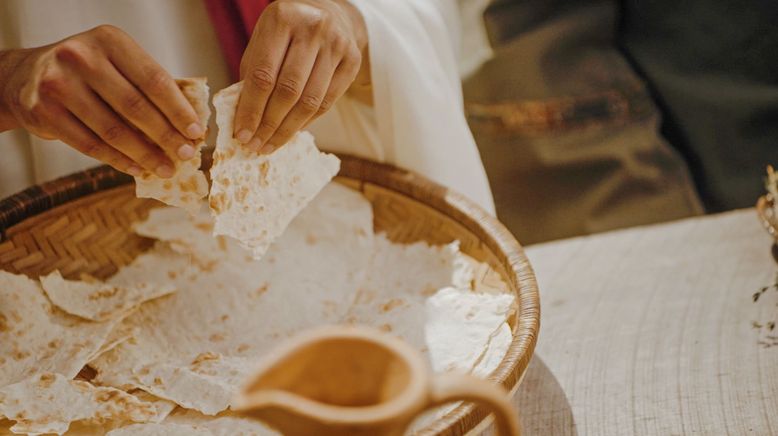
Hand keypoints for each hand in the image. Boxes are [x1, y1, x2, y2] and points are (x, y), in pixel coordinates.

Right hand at [0, 26, 205, 177]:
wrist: (25, 77)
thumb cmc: (88, 73)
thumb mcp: (116, 63)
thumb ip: (148, 86)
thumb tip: (189, 126)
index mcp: (109, 40)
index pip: (154, 80)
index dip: (178, 110)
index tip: (197, 133)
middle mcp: (81, 57)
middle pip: (135, 106)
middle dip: (165, 136)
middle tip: (185, 155)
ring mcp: (58, 84)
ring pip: (113, 130)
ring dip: (144, 155)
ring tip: (165, 168)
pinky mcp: (43, 111)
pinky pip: (90, 145)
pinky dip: (118, 160)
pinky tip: (137, 168)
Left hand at [235, 0, 367, 153]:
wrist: (328, 13)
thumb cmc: (287, 33)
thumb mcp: (263, 41)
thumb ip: (253, 74)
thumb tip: (244, 121)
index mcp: (282, 18)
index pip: (263, 75)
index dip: (251, 109)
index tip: (241, 134)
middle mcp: (313, 28)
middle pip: (288, 91)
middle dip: (269, 124)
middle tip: (255, 146)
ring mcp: (336, 44)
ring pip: (310, 101)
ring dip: (288, 129)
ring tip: (270, 144)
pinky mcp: (353, 60)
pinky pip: (327, 102)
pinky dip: (307, 122)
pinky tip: (292, 131)